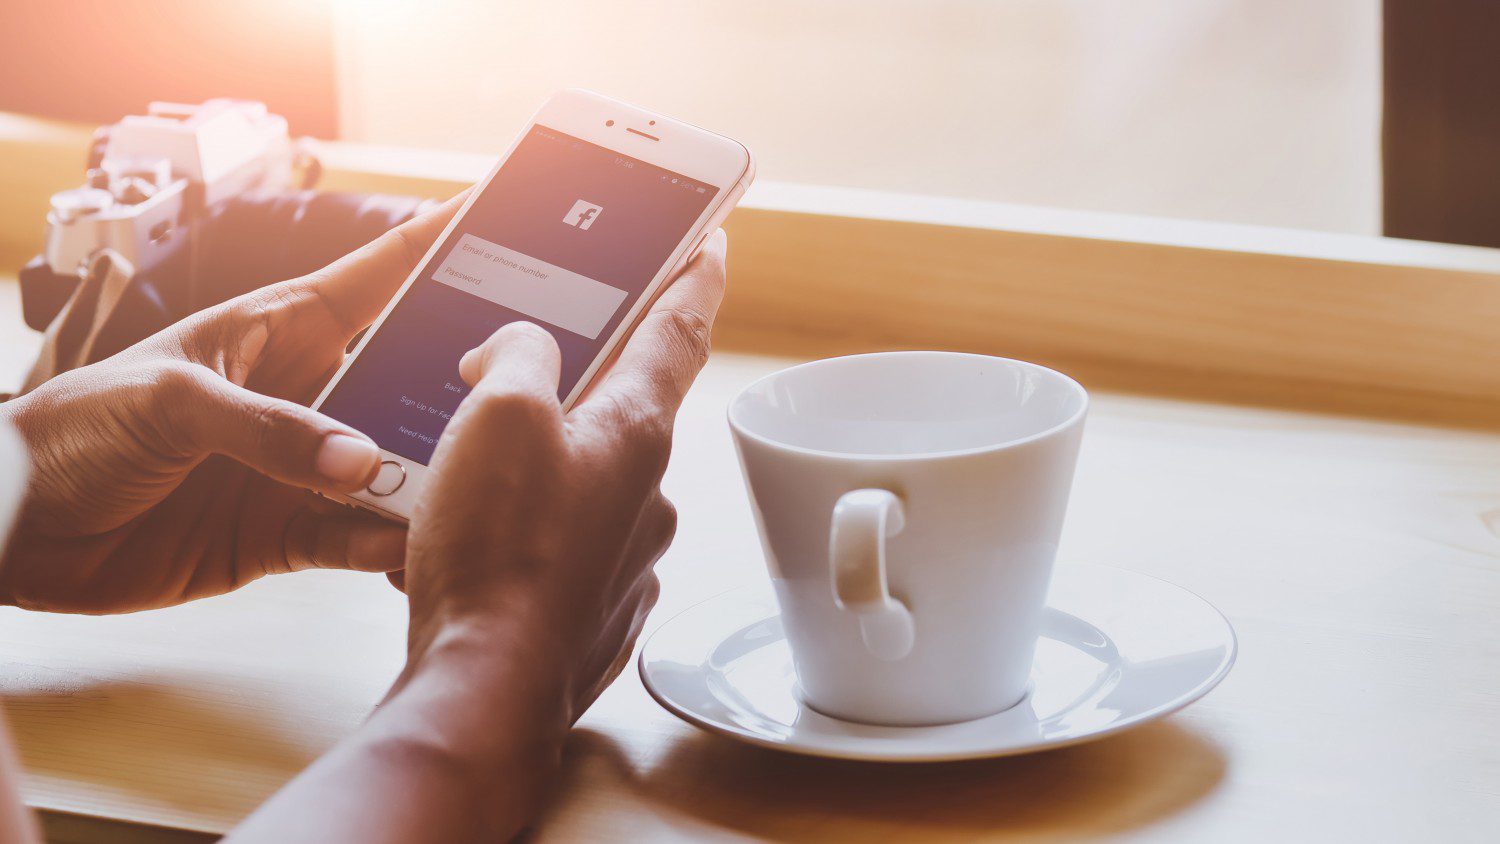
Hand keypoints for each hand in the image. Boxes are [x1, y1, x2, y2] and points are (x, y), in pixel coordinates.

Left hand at [0, 195, 465, 612]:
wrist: (15, 525)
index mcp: (277, 331)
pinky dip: (383, 544)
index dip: (438, 245)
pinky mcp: (281, 532)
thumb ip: (269, 431)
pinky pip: (351, 537)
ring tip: (477, 483)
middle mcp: (302, 395)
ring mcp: (297, 466)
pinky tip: (411, 546)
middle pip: (404, 379)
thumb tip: (361, 464)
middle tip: (527, 383)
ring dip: (429, 476)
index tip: (505, 220)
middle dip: (461, 380)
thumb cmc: (75, 429)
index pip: (375, 278)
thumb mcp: (171, 403)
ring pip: (390, 467)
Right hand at [404, 231, 726, 717]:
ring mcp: (629, 555)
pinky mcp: (597, 606)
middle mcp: (649, 492)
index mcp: (636, 430)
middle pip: (626, 409)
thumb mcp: (497, 416)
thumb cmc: (495, 550)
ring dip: (546, 467)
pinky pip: (570, 546)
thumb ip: (520, 356)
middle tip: (532, 369)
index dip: (694, 275)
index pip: (680, 328)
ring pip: (592, 482)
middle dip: (582, 385)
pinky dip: (535, 531)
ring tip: (474, 472)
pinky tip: (483, 540)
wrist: (487, 686)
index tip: (714, 239)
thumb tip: (522, 350)